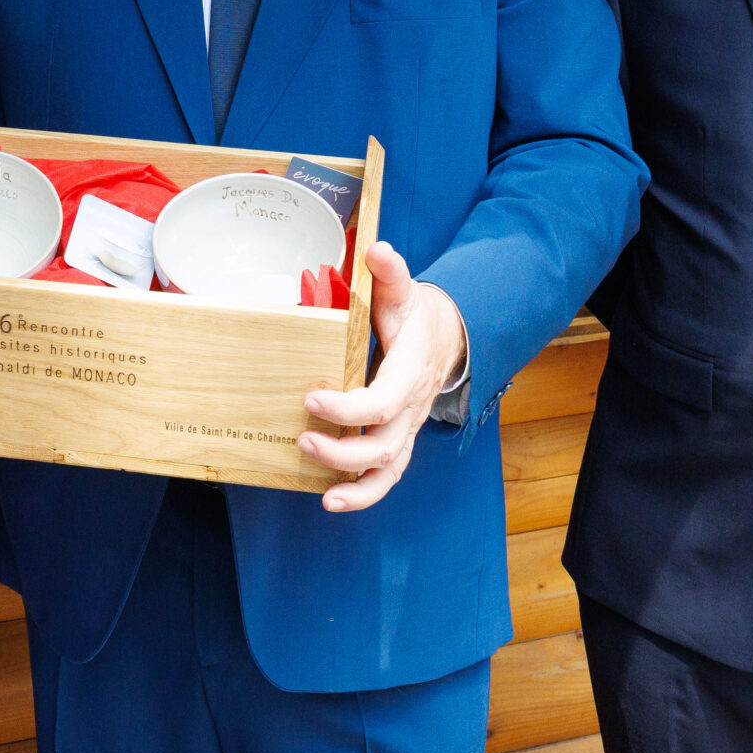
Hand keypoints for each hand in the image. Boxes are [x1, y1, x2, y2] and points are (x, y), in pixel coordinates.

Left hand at [296, 241, 468, 513]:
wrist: (449, 336)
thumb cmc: (420, 315)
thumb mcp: (407, 291)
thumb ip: (391, 275)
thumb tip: (378, 251)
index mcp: (410, 372)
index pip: (383, 401)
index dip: (347, 408)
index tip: (311, 397)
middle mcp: (412, 408)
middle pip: (385, 446)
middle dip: (344, 451)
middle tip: (303, 439)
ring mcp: (407, 428)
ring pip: (389, 469)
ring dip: (356, 485)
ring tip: (324, 496)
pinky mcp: (399, 439)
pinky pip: (387, 475)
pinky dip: (364, 494)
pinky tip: (333, 501)